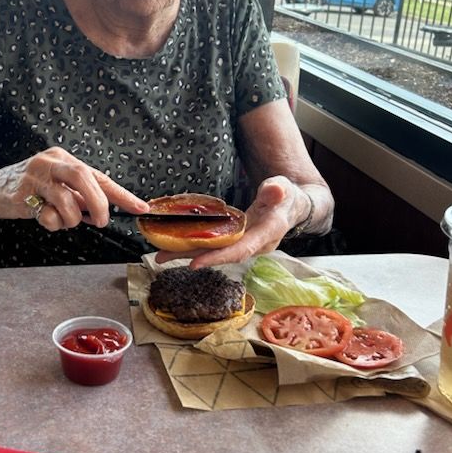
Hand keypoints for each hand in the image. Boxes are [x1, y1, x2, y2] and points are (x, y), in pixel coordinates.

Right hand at [0, 147, 150, 229]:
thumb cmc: (27, 190)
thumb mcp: (56, 187)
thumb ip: (78, 196)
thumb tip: (103, 210)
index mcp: (64, 158)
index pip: (99, 177)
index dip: (122, 195)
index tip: (141, 208)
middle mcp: (51, 161)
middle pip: (85, 178)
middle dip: (98, 204)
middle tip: (100, 222)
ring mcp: (35, 175)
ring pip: (67, 201)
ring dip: (69, 220)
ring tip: (59, 219)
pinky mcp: (22, 192)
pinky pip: (47, 215)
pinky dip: (51, 224)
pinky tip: (40, 217)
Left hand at [155, 177, 300, 268]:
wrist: (291, 207)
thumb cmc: (287, 197)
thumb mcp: (284, 189)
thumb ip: (278, 191)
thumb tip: (276, 190)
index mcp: (266, 234)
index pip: (240, 249)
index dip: (218, 257)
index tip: (195, 263)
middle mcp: (253, 245)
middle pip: (220, 255)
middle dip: (191, 257)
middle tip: (161, 257)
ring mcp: (244, 245)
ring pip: (214, 252)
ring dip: (187, 253)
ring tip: (159, 255)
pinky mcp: (236, 241)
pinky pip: (213, 246)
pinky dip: (194, 246)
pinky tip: (174, 245)